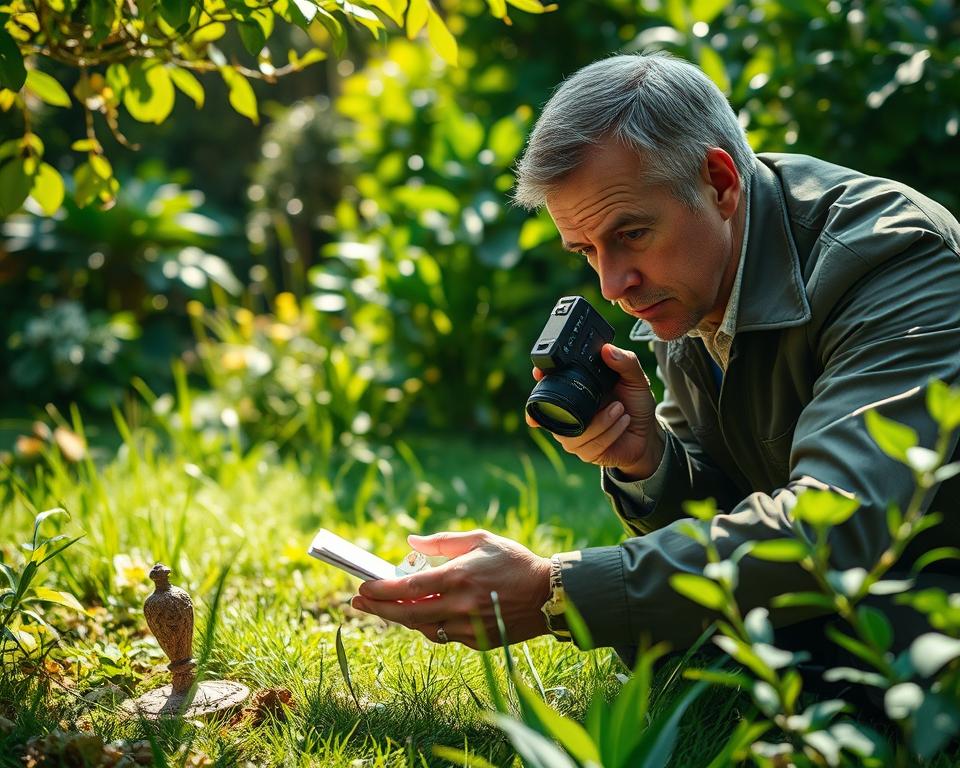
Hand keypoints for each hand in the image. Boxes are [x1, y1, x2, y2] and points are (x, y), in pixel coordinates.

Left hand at [350, 530, 551, 648]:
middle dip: (378, 608)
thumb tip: (411, 543)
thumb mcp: (480, 540)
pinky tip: (418, 615)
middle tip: (358, 602)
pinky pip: (443, 635)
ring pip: (423, 628)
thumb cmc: (514, 561)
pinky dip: (427, 626)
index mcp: (458, 576)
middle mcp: (460, 604)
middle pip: (407, 613)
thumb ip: (443, 542)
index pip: (409, 588)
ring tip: (384, 608)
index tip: (363, 587)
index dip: (381, 589)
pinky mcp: (477, 642)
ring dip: (400, 618)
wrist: (548, 594)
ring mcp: (468, 627)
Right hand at [526, 343, 663, 479]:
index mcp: (575, 392)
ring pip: (573, 432)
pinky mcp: (585, 453)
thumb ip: (625, 362)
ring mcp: (574, 435)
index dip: (541, 380)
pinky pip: (589, 445)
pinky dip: (609, 432)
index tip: (540, 373)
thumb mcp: (635, 379)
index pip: (548, 386)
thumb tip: (607, 349)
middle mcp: (570, 413)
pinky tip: (622, 423)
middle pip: (553, 412)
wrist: (648, 434)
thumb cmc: (635, 404)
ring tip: (620, 409)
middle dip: (576, 405)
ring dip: (601, 420)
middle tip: (603, 396)